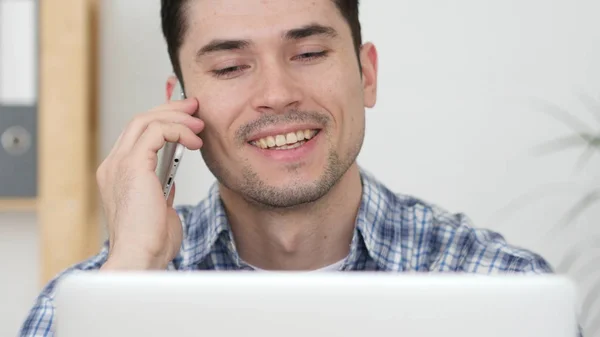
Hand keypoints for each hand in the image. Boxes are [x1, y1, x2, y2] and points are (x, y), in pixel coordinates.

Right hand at [97, 98, 203, 269]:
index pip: (137, 135)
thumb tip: (170, 180)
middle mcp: (113, 166)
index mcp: (118, 175)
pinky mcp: (132, 166)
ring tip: (199, 124)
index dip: (162, 121)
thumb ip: (160, 191)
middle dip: (170, 110)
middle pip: (139, 121)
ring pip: (145, 120)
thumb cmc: (151, 243)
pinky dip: (178, 130)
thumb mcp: (159, 210)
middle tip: (195, 107)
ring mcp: (119, 164)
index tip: (187, 118)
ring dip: (176, 117)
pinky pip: (155, 132)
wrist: (141, 259)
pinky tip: (194, 142)